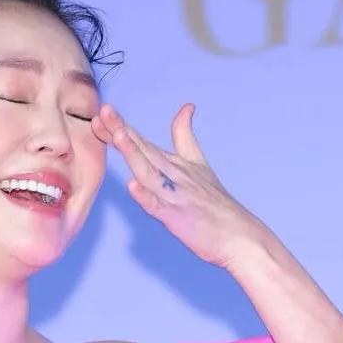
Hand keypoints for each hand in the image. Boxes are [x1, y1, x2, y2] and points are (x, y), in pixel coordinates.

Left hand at [92, 102, 270, 270]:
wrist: (239, 235)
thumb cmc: (216, 204)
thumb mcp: (200, 164)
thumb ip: (186, 136)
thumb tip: (186, 106)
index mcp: (175, 163)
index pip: (144, 142)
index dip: (122, 127)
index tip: (103, 111)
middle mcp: (175, 174)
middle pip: (144, 150)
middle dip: (122, 131)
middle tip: (104, 111)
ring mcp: (177, 196)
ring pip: (150, 172)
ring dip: (134, 154)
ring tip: (118, 135)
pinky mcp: (178, 218)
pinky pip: (159, 207)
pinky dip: (146, 196)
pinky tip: (133, 184)